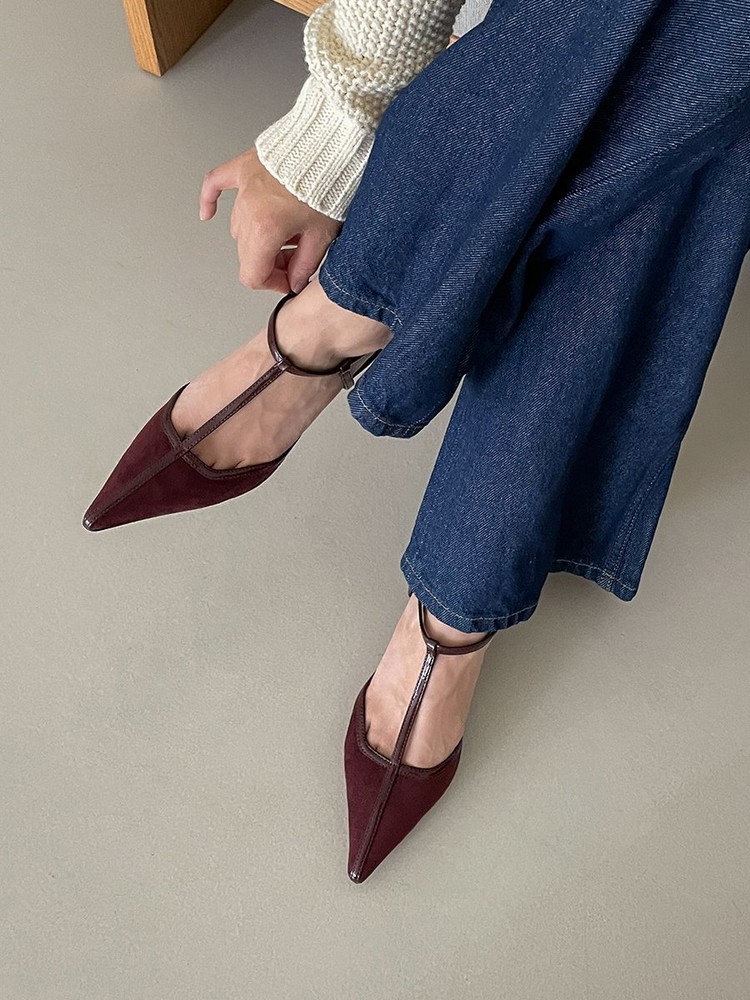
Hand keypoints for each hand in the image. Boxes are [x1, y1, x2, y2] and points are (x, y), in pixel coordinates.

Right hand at [199, 148, 341, 294]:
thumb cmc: (330, 182)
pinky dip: (209, 199)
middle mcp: (248, 209)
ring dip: (257, 236)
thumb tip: (294, 281)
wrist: (330, 142)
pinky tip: (207, 213)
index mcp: (266, 229)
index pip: (253, 274)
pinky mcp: (243, 167)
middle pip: (246, 253)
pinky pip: (215, 183)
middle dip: (270, 262)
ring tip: (286, 231)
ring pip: (239, 227)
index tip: (287, 280)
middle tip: (294, 257)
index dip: (272, 284)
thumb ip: (305, 264)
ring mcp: (243, 187)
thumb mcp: (323, 234)